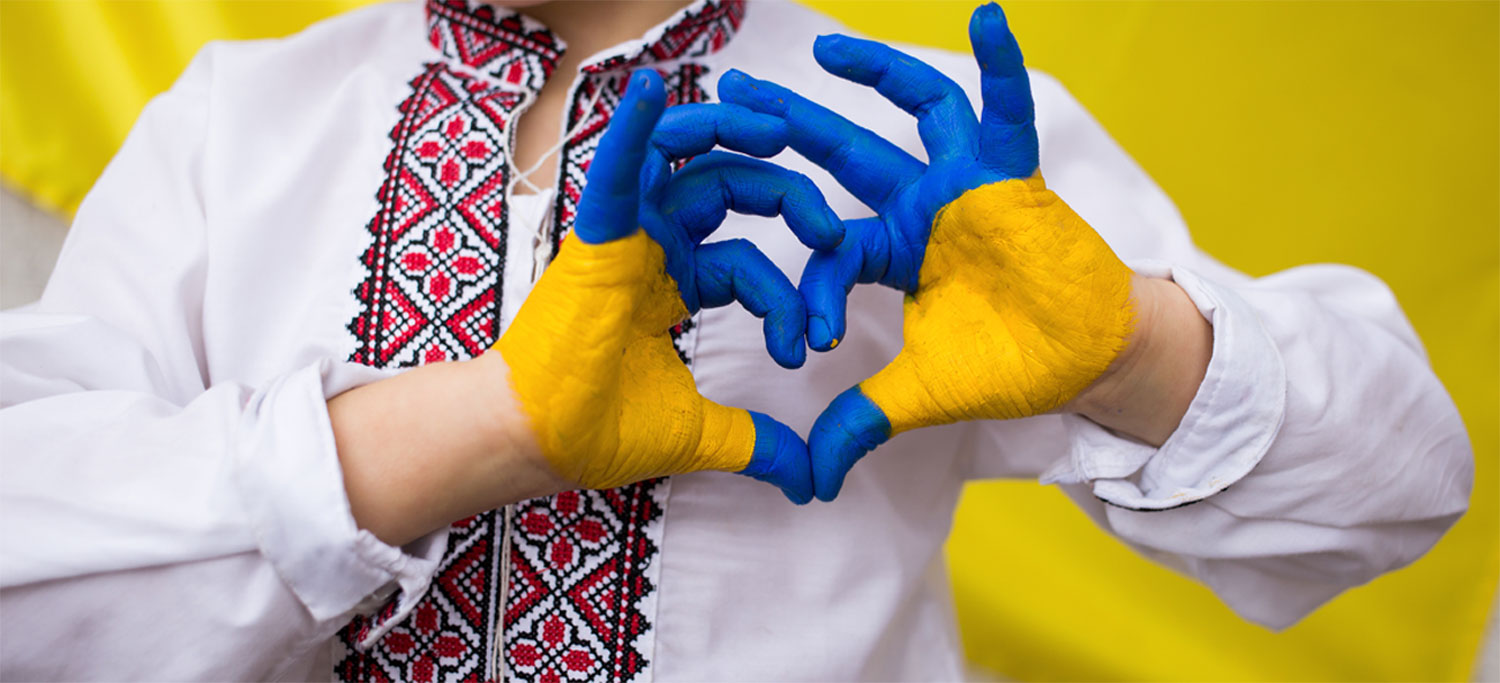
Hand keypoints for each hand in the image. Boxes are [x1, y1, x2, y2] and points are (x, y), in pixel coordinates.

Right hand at [495, 70, 831, 503]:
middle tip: (833, 230)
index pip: (749, 263)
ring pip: (679, 154)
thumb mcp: (701, 430)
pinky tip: (647, 87)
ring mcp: (625, 235)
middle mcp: (654, 248)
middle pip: (729, 189)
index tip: (806, 350)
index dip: (788, 300)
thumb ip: (758, 442)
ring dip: (727, 131)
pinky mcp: (595, 234)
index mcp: (676, 283)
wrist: (540, 444)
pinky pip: (613, 167)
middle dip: (788, 197)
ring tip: (777, 128)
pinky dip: (629, 128)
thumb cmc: (599, 428)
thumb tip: (809, 478)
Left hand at [719, 4, 1136, 499]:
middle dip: (787, 126)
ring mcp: (965, 183)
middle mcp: (921, 206)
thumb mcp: (920, 396)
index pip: (828, 248)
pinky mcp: (1014, 174)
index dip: (809, 288)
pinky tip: (988, 15)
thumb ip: (862, 420)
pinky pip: (1007, 111)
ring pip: (915, 112)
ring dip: (875, 74)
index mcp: (892, 251)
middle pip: (842, 154)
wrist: (1085, 363)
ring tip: (824, 45)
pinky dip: (1000, 66)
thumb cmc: (1009, 365)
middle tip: (729, 96)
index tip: (803, 341)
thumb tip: (813, 479)